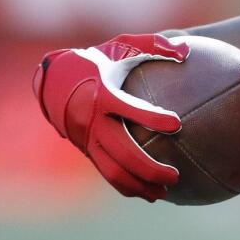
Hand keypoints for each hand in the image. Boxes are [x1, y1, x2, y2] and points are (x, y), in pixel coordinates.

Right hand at [33, 34, 188, 200]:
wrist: (52, 80)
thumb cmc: (98, 61)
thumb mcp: (122, 45)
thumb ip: (154, 46)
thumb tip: (187, 51)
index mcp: (103, 94)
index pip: (129, 109)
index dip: (151, 118)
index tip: (177, 124)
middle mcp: (92, 120)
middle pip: (122, 152)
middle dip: (149, 168)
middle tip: (176, 176)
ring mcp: (87, 138)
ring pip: (112, 170)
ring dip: (138, 186)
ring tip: (164, 194)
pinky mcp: (86, 149)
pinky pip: (106, 172)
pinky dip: (127, 186)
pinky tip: (149, 194)